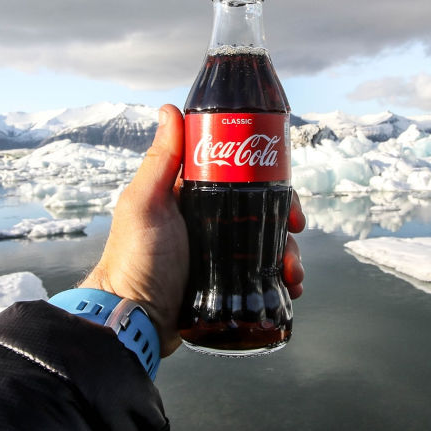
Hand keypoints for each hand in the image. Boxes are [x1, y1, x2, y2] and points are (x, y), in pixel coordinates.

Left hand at [80, 104, 305, 355]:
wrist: (134, 320)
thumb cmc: (134, 259)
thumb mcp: (146, 204)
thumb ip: (161, 160)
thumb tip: (170, 109)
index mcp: (190, 195)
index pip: (237, 173)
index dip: (265, 174)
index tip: (283, 183)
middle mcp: (207, 220)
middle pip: (259, 207)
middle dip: (285, 216)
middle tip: (295, 228)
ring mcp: (218, 253)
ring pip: (266, 242)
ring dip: (288, 251)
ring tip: (292, 270)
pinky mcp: (227, 283)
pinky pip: (263, 274)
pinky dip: (281, 277)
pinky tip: (290, 286)